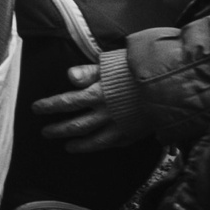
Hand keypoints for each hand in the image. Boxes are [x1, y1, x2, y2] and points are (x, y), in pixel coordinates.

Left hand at [31, 56, 148, 152]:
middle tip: (45, 132)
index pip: (66, 102)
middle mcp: (105, 112)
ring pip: (92, 140)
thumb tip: (69, 76)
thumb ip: (90, 71)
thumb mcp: (113, 62)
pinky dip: (100, 147)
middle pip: (75, 125)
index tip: (36, 108)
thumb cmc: (141, 69)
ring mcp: (119, 126)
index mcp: (98, 93)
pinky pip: (112, 144)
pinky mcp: (133, 134)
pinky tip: (93, 147)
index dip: (49, 106)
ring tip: (66, 146)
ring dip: (76, 143)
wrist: (173, 84)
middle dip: (58, 129)